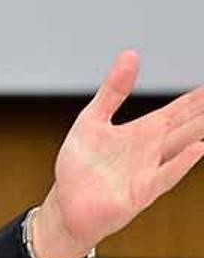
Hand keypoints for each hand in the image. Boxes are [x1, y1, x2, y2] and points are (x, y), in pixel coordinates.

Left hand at [32, 50, 203, 257]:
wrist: (67, 204)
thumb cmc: (80, 165)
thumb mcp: (93, 119)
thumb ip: (114, 90)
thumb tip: (132, 53)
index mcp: (141, 133)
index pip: (176, 112)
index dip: (196, 99)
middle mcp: (151, 151)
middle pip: (187, 127)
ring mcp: (148, 171)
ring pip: (182, 148)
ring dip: (201, 133)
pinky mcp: (140, 192)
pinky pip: (164, 175)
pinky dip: (181, 163)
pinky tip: (199, 148)